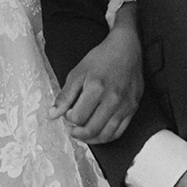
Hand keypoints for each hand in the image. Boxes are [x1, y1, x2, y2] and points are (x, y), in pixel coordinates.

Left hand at [47, 3, 142, 143]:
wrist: (126, 48)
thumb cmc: (102, 58)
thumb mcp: (78, 72)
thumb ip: (65, 96)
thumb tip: (53, 115)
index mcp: (96, 88)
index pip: (78, 117)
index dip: (69, 119)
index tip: (68, 113)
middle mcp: (113, 98)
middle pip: (91, 129)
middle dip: (77, 132)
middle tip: (71, 128)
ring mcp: (125, 105)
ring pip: (105, 135)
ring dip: (90, 139)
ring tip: (82, 132)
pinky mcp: (133, 108)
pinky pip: (119, 132)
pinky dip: (106, 137)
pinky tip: (98, 132)